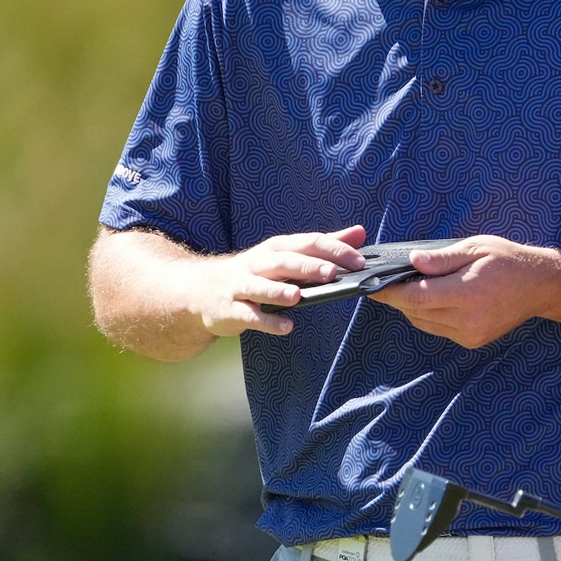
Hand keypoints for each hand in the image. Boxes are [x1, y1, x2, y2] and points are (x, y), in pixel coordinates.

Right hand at [194, 225, 365, 337]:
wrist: (200, 291)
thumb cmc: (254, 272)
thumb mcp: (287, 254)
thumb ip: (323, 245)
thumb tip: (360, 232)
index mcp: (277, 248)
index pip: (309, 243)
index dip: (334, 250)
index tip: (359, 261)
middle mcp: (259, 263)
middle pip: (285, 261)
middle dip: (309, 266)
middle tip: (333, 273)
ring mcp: (242, 286)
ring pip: (260, 287)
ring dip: (278, 291)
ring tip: (298, 296)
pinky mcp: (231, 309)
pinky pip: (249, 315)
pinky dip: (267, 321)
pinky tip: (286, 327)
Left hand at [371, 234, 560, 348]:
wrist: (540, 286)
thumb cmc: (507, 260)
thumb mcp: (475, 248)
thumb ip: (441, 258)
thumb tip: (412, 261)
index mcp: (467, 294)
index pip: (416, 298)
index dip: (389, 293)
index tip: (371, 285)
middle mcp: (467, 320)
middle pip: (416, 313)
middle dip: (399, 298)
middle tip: (388, 281)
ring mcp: (470, 334)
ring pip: (424, 324)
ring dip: (413, 307)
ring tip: (411, 287)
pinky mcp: (471, 341)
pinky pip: (438, 329)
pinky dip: (429, 316)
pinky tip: (434, 299)